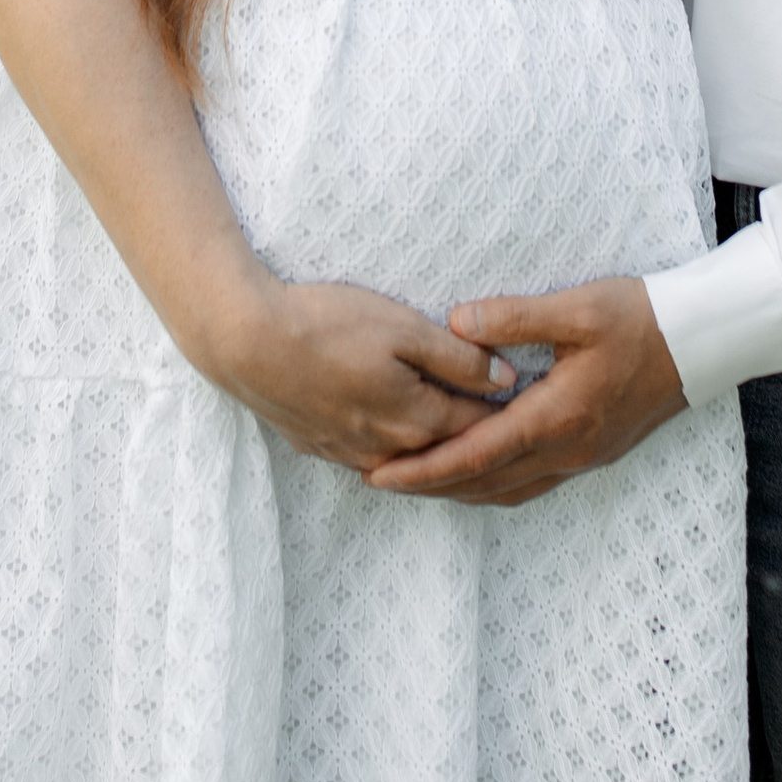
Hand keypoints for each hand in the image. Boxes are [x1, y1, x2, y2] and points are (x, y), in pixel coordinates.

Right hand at [206, 275, 515, 474]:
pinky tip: (398, 428)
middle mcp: (389, 451)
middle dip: (477, 434)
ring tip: (460, 425)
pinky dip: (395, 446)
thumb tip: (506, 380)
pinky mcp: (320, 448)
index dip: (508, 411)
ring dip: (435, 445)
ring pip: (408, 456)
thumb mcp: (403, 328)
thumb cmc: (326, 324)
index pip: (479, 424)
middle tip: (511, 420)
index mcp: (417, 422)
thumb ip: (458, 358)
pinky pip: (373, 454)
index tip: (536, 400)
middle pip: (446, 448)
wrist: (245, 342)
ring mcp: (350, 455)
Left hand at [364, 278, 685, 505]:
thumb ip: (513, 318)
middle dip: (429, 485)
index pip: (475, 455)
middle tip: (379, 480)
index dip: (424, 468)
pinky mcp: (592, 452)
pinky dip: (493, 483)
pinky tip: (476, 470)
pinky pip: (530, 483)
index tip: (380, 475)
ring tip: (417, 479)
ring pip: (507, 490)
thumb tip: (456, 322)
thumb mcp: (577, 309)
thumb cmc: (641, 318)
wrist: (702, 342)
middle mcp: (567, 449)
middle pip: (484, 483)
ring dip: (460, 489)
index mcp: (557, 417)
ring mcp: (582, 457)